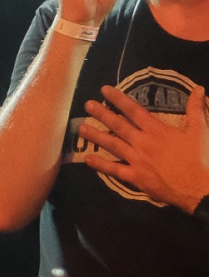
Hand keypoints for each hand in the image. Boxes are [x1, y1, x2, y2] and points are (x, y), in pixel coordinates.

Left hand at [80, 85, 208, 211]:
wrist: (201, 188)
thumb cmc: (201, 159)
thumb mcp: (201, 131)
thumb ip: (196, 109)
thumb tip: (198, 88)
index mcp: (157, 131)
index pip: (134, 110)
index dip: (118, 99)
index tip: (105, 90)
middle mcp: (143, 143)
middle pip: (118, 125)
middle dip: (102, 114)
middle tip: (87, 104)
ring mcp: (137, 160)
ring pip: (112, 145)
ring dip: (96, 135)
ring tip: (80, 127)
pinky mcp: (135, 177)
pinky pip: (114, 170)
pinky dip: (100, 165)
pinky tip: (87, 159)